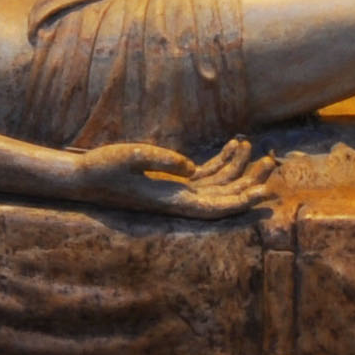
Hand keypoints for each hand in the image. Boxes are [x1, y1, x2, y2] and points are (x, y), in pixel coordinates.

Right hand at [71, 138, 277, 219]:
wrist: (83, 177)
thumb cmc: (103, 168)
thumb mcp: (130, 157)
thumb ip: (162, 161)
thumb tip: (191, 166)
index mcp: (172, 200)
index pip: (215, 207)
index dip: (242, 202)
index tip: (264, 194)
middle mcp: (179, 200)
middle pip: (224, 196)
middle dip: (249, 182)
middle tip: (271, 162)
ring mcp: (176, 191)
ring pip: (217, 185)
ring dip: (237, 169)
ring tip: (255, 149)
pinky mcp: (171, 182)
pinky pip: (204, 176)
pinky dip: (220, 163)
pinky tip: (232, 147)